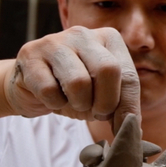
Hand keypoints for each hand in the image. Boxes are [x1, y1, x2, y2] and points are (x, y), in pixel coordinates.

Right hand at [4, 26, 139, 133]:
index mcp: (109, 38)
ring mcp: (55, 41)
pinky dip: (54, 103)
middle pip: (108, 70)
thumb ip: (121, 107)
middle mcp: (83, 34)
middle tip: (96, 113)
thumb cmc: (74, 91)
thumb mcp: (103, 96)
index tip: (123, 129)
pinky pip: (49, 90)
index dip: (127, 107)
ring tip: (74, 102)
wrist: (31, 86)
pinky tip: (53, 98)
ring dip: (78, 104)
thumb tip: (135, 132)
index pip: (129, 76)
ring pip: (79, 82)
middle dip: (105, 103)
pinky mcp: (31, 54)